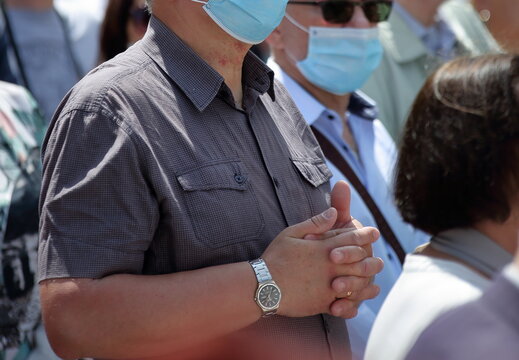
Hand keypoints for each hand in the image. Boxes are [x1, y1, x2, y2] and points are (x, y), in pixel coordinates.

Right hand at [261, 186, 382, 318]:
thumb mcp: (291, 233)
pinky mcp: (323, 303)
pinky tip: (359, 303)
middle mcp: (330, 267)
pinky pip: (344, 304)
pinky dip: (354, 304)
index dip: (365, 234)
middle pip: (360, 262)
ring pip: (356, 284)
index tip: (374, 232)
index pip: (351, 238)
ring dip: (367, 282)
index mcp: (324, 248)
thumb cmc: (275, 258)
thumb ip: (315, 223)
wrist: (263, 286)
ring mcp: (328, 286)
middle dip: (371, 260)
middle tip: (380, 261)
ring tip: (374, 282)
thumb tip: (333, 212)